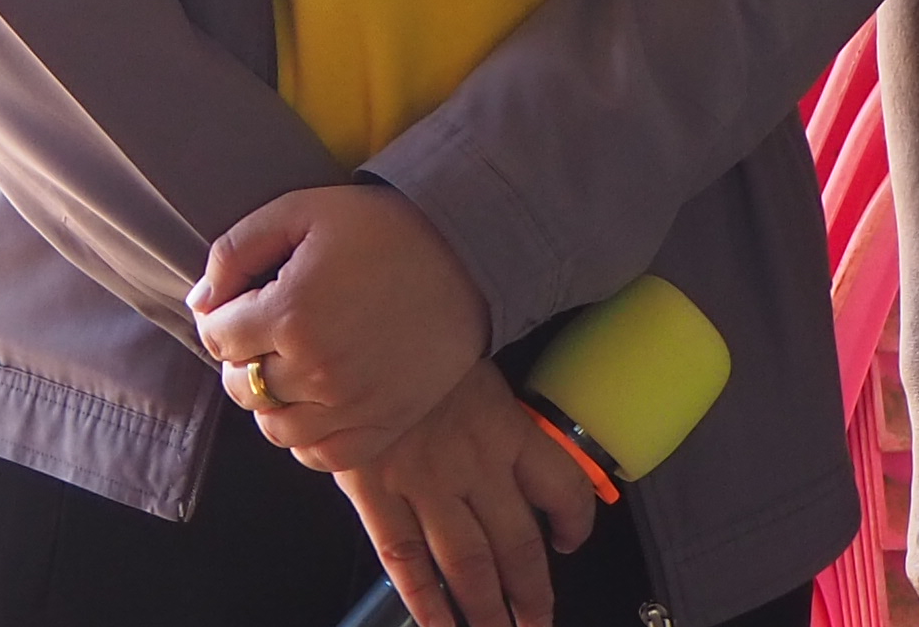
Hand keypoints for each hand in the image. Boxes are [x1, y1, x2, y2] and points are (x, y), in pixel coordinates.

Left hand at [193, 182, 491, 466]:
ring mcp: (354, 405)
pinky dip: (305, 438)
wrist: (461, 256)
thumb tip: (200, 302)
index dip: (216, 320)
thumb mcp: (295, 213)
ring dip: (268, 402)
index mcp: (290, 314)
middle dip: (237, 361)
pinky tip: (310, 405)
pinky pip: (323, 456)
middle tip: (258, 337)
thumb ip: (233, 254)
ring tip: (283, 368)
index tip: (233, 307)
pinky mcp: (386, 425)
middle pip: (241, 387)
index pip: (217, 338)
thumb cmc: (375, 228)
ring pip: (275, 428)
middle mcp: (318, 369)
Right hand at [326, 361, 598, 626]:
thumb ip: (490, 411)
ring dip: (486, 609)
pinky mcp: (374, 489)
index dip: (575, 523)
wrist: (343, 322)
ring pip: (468, 562)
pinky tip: (437, 622)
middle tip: (536, 623)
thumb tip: (512, 451)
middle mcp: (472, 461)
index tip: (571, 541)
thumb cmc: (405, 336)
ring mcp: (422, 480)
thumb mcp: (465, 362)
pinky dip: (422, 598)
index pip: (563, 488)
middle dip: (531, 594)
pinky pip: (405, 556)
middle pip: (518, 545)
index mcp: (503, 425)